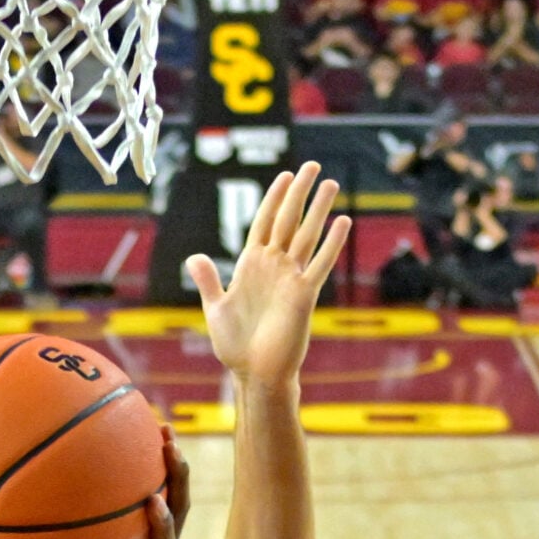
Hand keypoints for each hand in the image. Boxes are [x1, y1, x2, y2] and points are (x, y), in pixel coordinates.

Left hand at [63, 427, 188, 538]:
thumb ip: (70, 519)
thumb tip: (32, 475)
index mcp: (150, 538)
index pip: (169, 492)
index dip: (172, 462)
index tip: (163, 426)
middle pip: (180, 511)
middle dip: (179, 478)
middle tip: (172, 448)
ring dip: (161, 526)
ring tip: (152, 503)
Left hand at [185, 162, 349, 390]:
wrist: (254, 373)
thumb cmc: (236, 345)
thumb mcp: (216, 308)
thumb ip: (208, 281)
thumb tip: (194, 257)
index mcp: (251, 265)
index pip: (264, 222)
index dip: (273, 198)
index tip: (285, 176)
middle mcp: (273, 266)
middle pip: (287, 220)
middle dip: (299, 193)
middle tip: (313, 165)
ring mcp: (290, 278)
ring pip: (306, 236)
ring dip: (319, 210)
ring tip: (331, 183)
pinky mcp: (303, 294)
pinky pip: (319, 264)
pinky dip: (331, 243)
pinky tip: (343, 222)